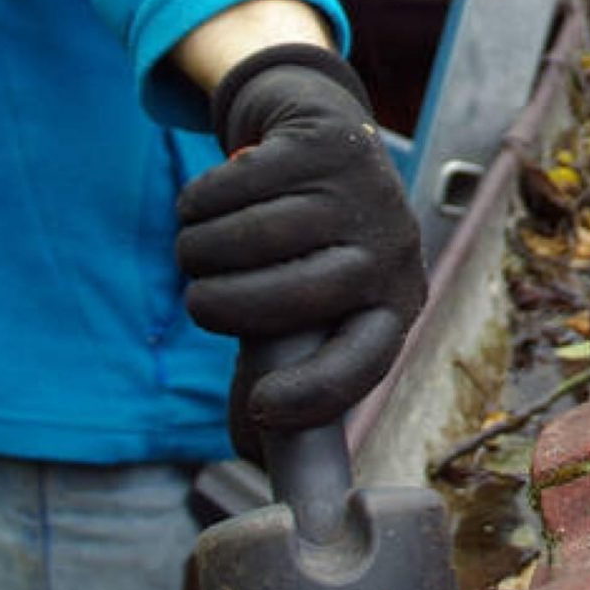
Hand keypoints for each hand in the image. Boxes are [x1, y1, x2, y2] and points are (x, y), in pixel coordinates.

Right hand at [176, 44, 425, 458]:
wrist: (326, 136)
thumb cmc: (308, 245)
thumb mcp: (308, 307)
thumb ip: (278, 366)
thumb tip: (249, 454)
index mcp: (394, 305)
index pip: (364, 361)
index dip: (315, 392)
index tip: (261, 405)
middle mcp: (391, 250)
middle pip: (289, 299)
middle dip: (218, 306)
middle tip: (199, 301)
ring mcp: (364, 192)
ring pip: (248, 240)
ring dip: (196, 251)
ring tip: (195, 251)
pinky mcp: (326, 144)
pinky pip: (231, 188)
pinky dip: (197, 203)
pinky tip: (204, 204)